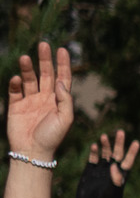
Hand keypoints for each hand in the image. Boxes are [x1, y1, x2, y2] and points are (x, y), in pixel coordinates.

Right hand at [7, 42, 73, 159]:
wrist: (33, 152)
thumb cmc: (52, 138)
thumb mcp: (65, 119)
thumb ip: (65, 100)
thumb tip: (59, 81)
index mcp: (59, 103)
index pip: (62, 80)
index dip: (63, 65)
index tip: (63, 50)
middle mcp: (45, 100)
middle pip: (46, 75)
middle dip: (45, 60)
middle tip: (44, 44)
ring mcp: (30, 102)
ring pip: (29, 79)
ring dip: (27, 68)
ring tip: (25, 58)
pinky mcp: (16, 106)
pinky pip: (15, 90)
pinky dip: (15, 83)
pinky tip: (17, 79)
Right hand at [75, 129, 138, 197]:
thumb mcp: (112, 192)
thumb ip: (115, 180)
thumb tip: (115, 166)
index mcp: (120, 177)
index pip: (128, 162)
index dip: (132, 153)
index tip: (136, 143)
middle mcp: (112, 171)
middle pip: (117, 154)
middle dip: (119, 143)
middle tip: (121, 132)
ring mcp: (101, 170)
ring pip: (105, 153)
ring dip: (105, 145)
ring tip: (104, 136)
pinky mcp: (91, 170)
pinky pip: (93, 158)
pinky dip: (94, 151)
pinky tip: (94, 146)